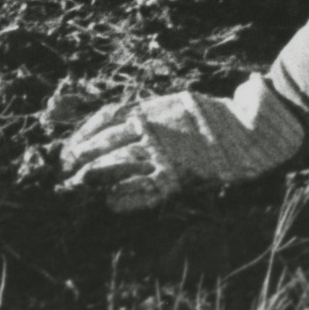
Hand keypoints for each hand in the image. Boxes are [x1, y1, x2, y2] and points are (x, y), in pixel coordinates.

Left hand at [61, 75, 305, 211]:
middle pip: (107, 144)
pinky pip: (150, 187)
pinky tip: (112, 204)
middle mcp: (153, 130)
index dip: (81, 134)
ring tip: (77, 187)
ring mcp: (166, 152)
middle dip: (81, 158)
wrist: (247, 128)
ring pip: (122, 164)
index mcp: (148, 110)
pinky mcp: (180, 173)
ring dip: (97, 177)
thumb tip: (108, 109)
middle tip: (62, 173)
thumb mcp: (169, 105)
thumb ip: (143, 113)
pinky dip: (130, 196)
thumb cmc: (206, 118)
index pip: (103, 119)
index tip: (65, 148)